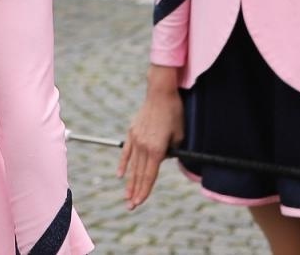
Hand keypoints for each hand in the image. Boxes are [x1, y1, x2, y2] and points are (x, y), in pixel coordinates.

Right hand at [118, 66, 182, 210]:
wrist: (160, 93)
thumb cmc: (174, 113)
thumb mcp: (179, 135)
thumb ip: (172, 151)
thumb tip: (165, 158)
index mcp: (156, 150)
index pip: (149, 176)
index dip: (145, 191)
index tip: (140, 203)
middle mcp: (143, 147)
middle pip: (139, 174)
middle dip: (135, 192)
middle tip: (130, 206)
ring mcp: (136, 139)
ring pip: (132, 166)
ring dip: (129, 182)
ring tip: (126, 196)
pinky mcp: (132, 132)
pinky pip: (126, 151)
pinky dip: (123, 164)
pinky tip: (120, 175)